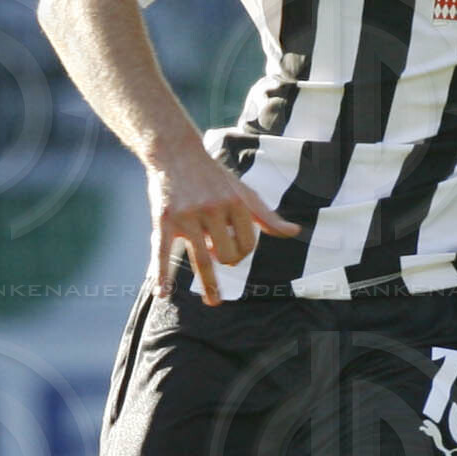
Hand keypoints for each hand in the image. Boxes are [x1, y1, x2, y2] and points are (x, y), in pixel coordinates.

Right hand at [147, 143, 297, 304]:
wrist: (176, 152)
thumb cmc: (213, 177)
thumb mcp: (243, 193)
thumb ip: (267, 216)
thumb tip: (294, 232)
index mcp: (235, 204)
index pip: (248, 244)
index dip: (242, 250)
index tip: (228, 242)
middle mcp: (213, 209)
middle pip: (227, 254)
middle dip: (226, 259)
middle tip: (213, 248)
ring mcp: (187, 216)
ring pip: (204, 259)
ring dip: (210, 284)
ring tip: (213, 303)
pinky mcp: (164, 219)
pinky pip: (162, 252)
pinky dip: (162, 274)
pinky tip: (162, 294)